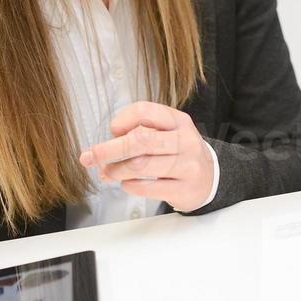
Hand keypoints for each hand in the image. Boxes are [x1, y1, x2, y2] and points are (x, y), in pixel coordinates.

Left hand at [79, 102, 215, 212]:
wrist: (211, 178)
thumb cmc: (180, 153)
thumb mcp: (168, 133)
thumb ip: (140, 132)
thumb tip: (104, 146)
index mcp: (178, 120)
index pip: (144, 111)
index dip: (122, 120)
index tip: (112, 131)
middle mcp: (185, 140)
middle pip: (140, 140)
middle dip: (108, 149)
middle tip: (89, 157)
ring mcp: (187, 165)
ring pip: (141, 165)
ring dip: (116, 170)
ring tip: (108, 173)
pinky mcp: (184, 189)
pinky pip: (148, 188)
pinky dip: (130, 185)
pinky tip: (125, 183)